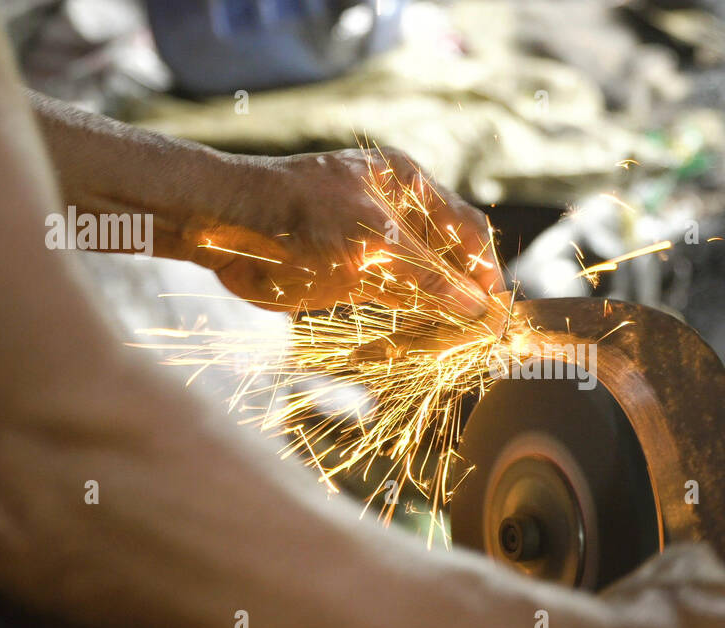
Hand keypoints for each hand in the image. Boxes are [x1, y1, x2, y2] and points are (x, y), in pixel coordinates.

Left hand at [190, 148, 504, 314]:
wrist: (224, 227)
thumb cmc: (298, 214)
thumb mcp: (372, 241)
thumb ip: (428, 275)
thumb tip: (478, 306)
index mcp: (408, 184)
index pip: (467, 228)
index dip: (486, 269)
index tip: (499, 309)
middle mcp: (398, 213)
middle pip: (451, 259)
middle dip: (468, 295)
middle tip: (485, 335)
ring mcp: (376, 247)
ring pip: (426, 285)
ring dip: (444, 314)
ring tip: (462, 346)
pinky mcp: (354, 279)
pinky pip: (397, 304)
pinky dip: (414, 324)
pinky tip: (428, 344)